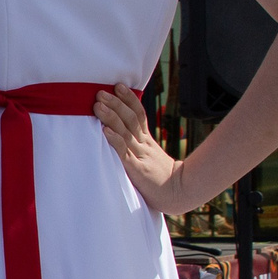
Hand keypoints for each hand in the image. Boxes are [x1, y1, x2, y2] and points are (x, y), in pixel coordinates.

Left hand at [95, 86, 194, 214]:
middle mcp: (143, 144)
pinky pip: (124, 152)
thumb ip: (137, 146)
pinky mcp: (136, 168)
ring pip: (125, 131)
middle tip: (101, 92)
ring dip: (111, 117)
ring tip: (98, 105)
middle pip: (130, 118)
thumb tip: (118, 133)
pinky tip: (105, 131)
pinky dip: (115, 140)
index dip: (128, 99)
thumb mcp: (150, 156)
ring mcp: (140, 155)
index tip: (118, 86)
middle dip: (116, 104)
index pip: (139, 114)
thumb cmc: (160, 178)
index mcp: (147, 141)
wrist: (179, 192)